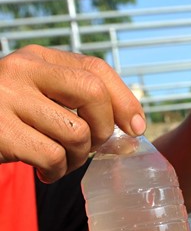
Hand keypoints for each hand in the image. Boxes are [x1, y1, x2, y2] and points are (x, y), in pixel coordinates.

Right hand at [0, 45, 145, 181]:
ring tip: (60, 161)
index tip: (137, 128)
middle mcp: (21, 69)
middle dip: (104, 129)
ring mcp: (6, 97)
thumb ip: (76, 102)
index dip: (125, 100)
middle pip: (93, 94)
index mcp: (37, 58)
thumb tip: (134, 129)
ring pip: (77, 132)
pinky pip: (53, 156)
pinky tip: (44, 172)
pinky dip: (57, 172)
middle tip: (91, 147)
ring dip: (77, 158)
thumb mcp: (40, 99)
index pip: (96, 69)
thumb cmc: (9, 122)